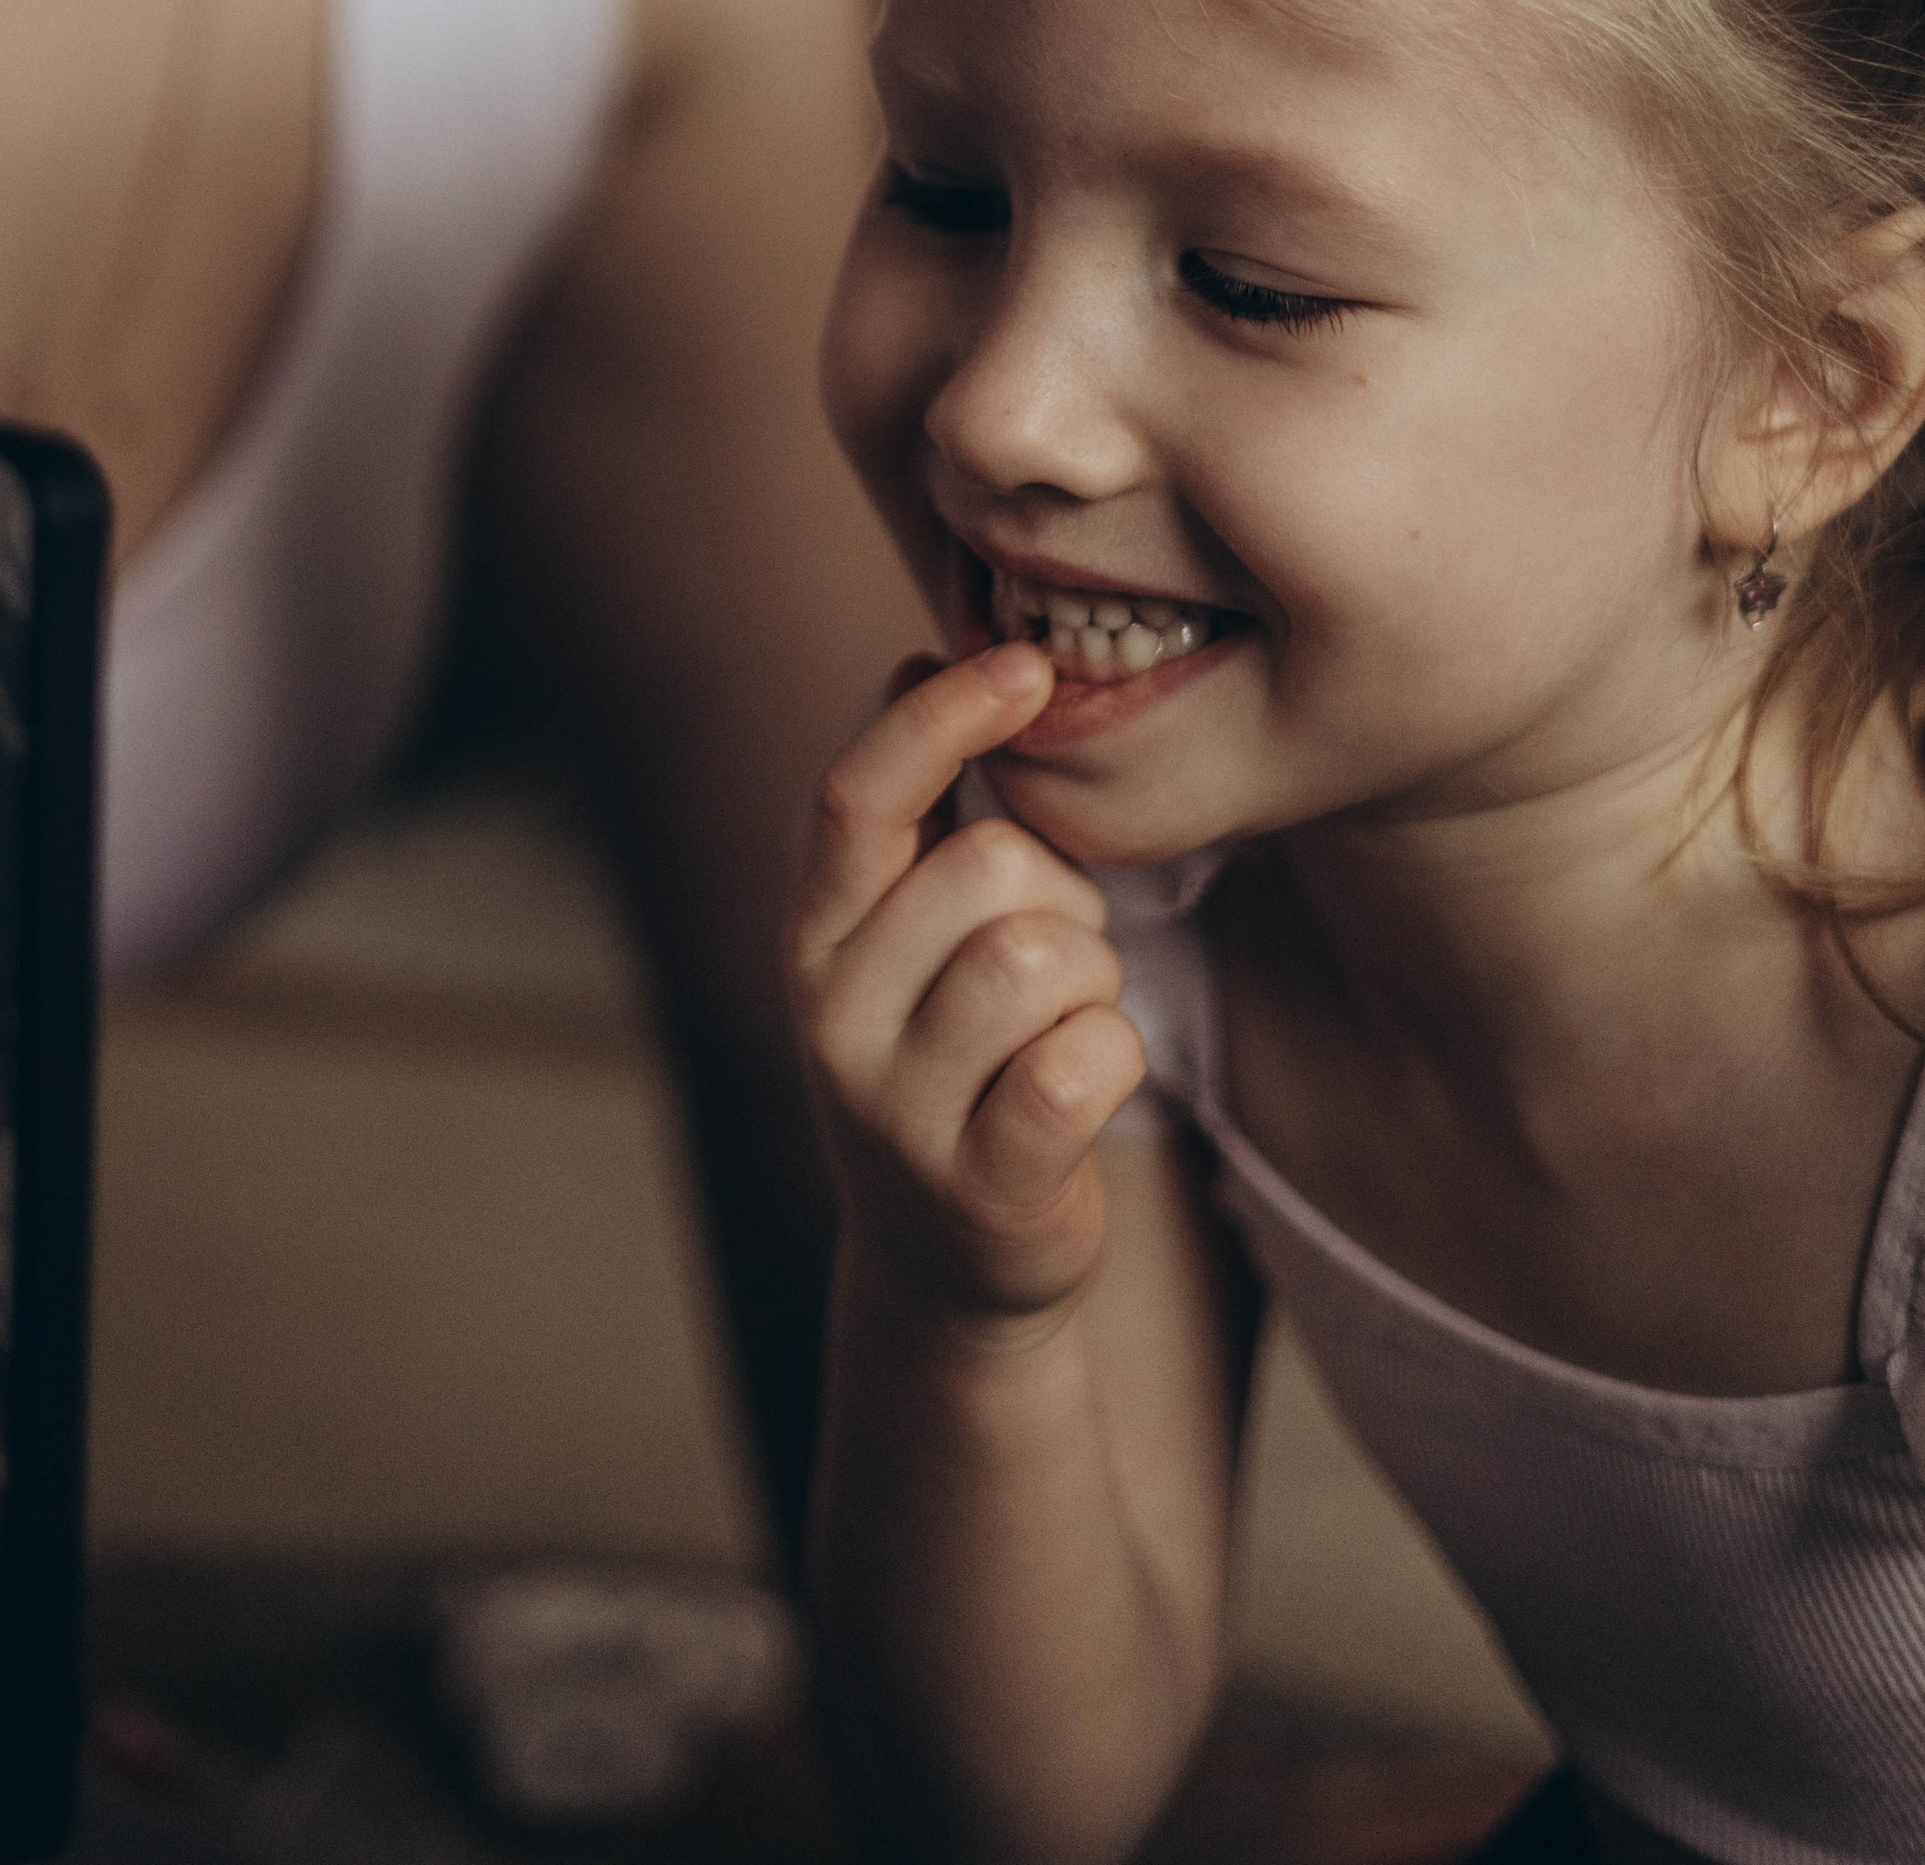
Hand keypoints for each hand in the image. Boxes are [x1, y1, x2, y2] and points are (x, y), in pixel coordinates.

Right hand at [790, 646, 1144, 1335]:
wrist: (948, 1269)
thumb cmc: (952, 1058)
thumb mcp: (904, 939)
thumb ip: (914, 815)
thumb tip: (915, 660)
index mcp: (816, 933)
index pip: (856, 796)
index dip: (942, 716)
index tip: (1027, 663)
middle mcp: (834, 1015)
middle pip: (991, 867)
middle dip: (1063, 894)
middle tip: (1051, 955)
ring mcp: (898, 1110)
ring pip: (1047, 958)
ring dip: (1093, 979)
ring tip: (1058, 1026)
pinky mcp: (982, 1187)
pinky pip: (1087, 1060)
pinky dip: (1114, 1057)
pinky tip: (1078, 1091)